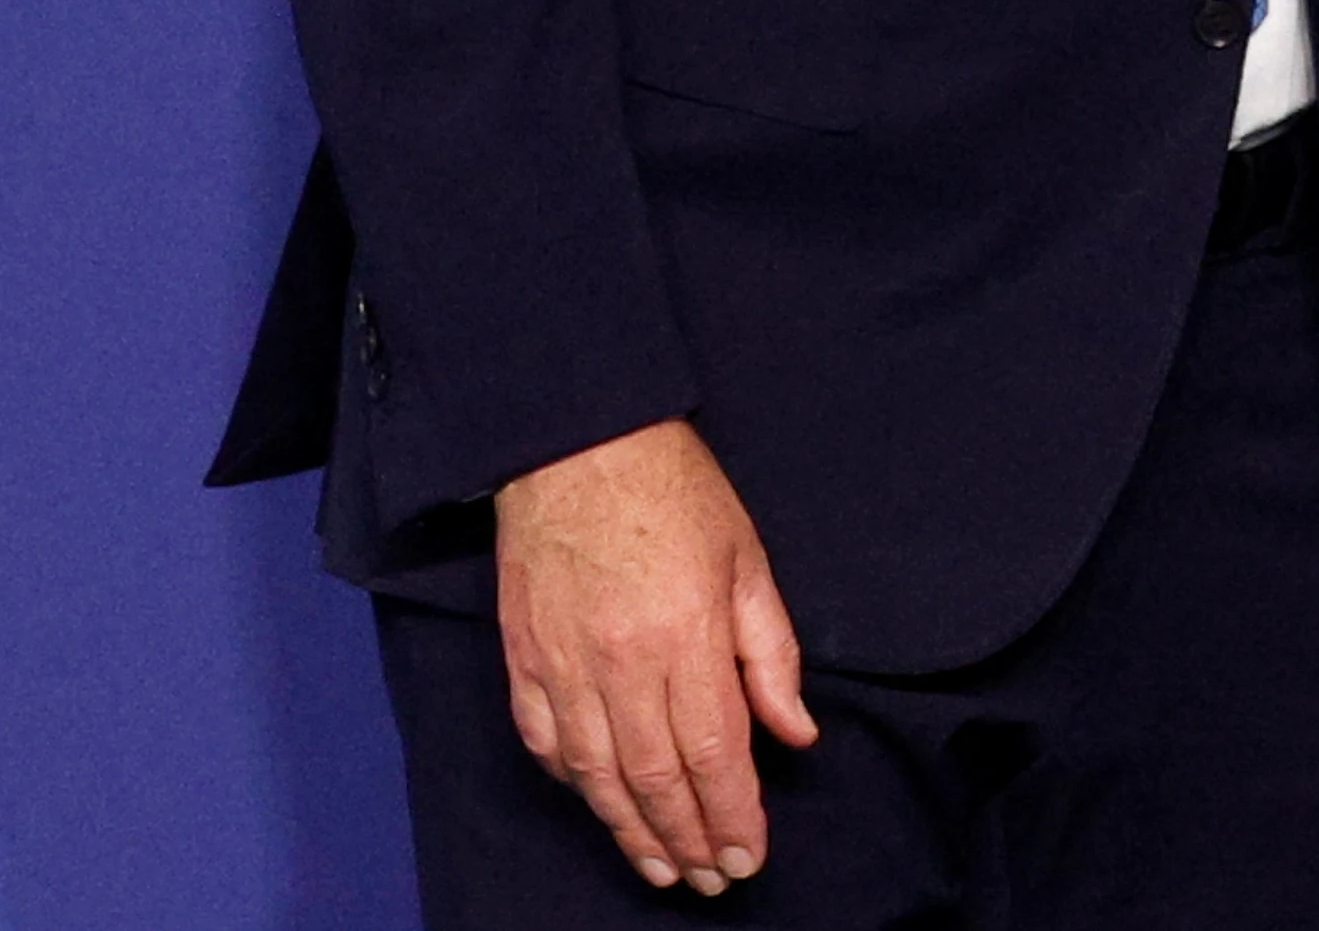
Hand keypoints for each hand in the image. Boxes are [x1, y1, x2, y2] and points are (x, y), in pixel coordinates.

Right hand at [495, 417, 818, 893]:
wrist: (575, 439)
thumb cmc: (674, 491)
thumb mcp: (747, 561)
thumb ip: (771, 655)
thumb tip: (795, 735)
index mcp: (685, 637)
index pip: (714, 754)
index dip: (732, 816)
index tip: (748, 857)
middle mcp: (621, 663)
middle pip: (656, 778)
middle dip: (687, 839)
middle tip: (711, 880)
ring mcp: (563, 663)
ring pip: (597, 774)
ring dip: (630, 830)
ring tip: (660, 868)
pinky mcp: (523, 655)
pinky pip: (543, 740)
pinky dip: (573, 782)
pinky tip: (598, 803)